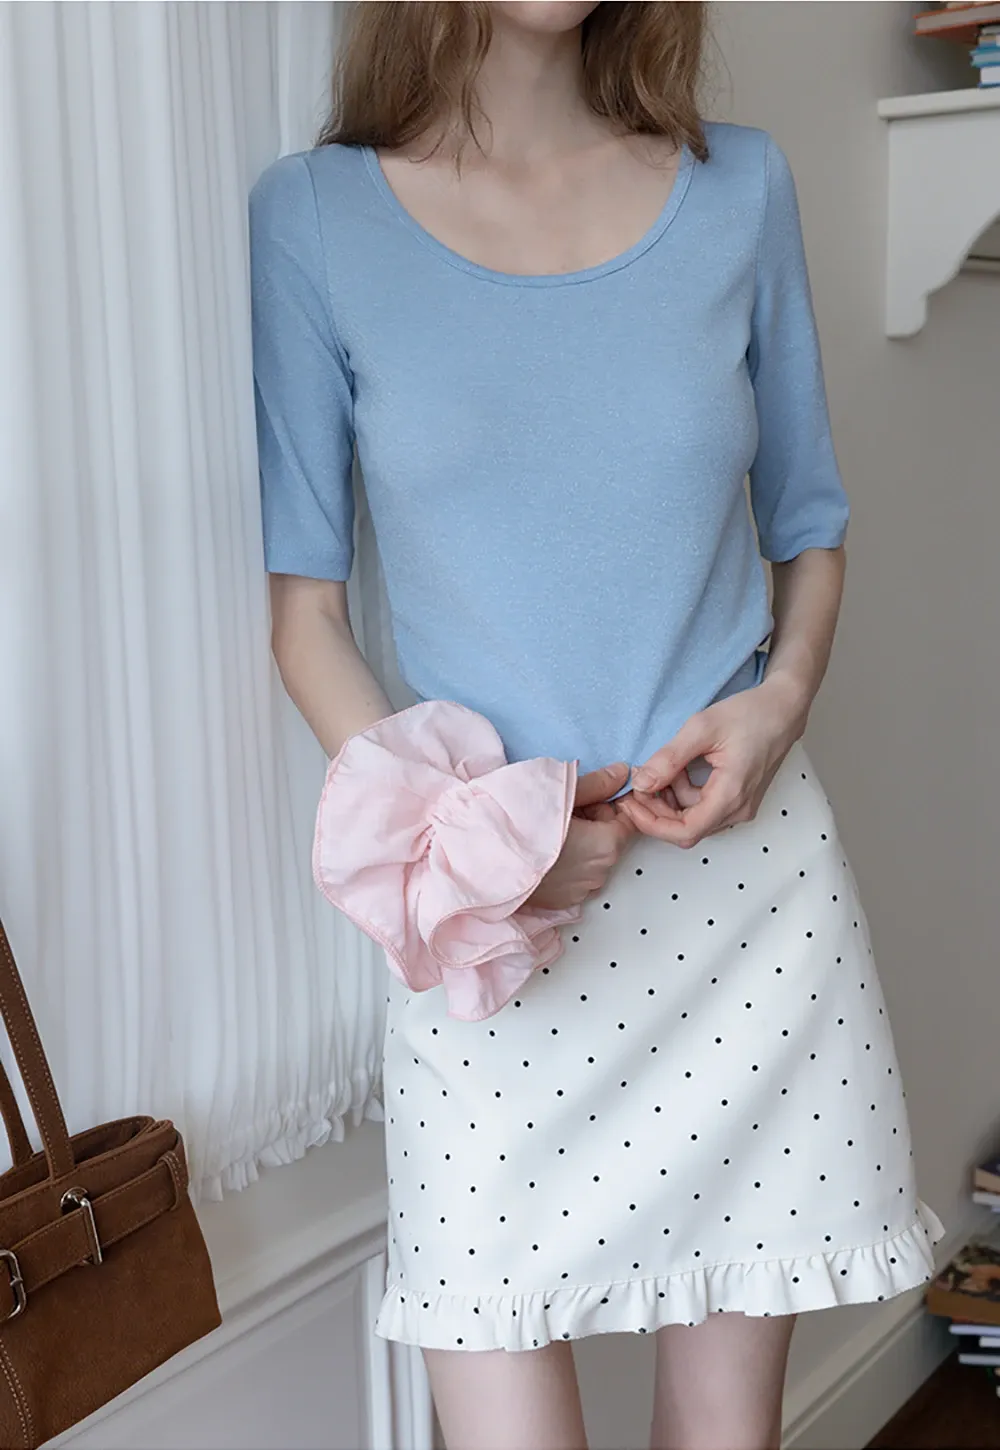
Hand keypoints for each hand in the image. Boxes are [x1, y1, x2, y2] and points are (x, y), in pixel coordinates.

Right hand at [525, 762, 638, 910]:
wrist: (483, 860)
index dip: (609, 803)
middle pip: (610, 839)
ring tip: (548, 830)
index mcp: (606, 845)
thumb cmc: (520, 825)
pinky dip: (566, 863)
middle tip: (562, 809)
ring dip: (580, 843)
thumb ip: (598, 783)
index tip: (589, 795)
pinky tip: (542, 850)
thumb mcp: (562, 791)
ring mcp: (580, 891)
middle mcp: (599, 873)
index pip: (628, 819)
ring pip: (591, 858)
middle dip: (594, 822)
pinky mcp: (562, 901)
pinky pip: (574, 876)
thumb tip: (621, 773)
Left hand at [614, 674, 809, 849]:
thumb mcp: (702, 728)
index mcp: (731, 795)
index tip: (631, 802)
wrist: (783, 709)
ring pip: (694, 819)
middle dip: (657, 810)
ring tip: (664, 767)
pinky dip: (685, 795)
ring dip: (670, 800)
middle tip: (638, 782)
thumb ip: (670, 758)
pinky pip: (704, 809)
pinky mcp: (739, 800)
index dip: (652, 823)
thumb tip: (642, 782)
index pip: (685, 832)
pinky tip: (681, 770)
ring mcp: (741, 807)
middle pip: (687, 828)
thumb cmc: (750, 714)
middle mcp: (739, 810)